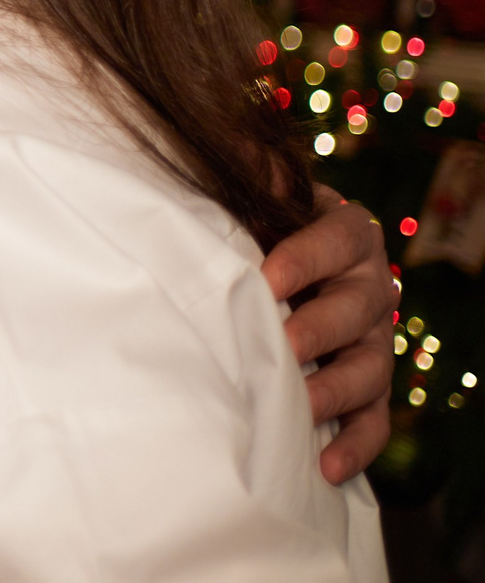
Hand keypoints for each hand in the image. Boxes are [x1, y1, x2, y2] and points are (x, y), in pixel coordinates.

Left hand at [261, 185, 396, 483]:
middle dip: (319, 329)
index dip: (304, 258)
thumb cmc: (257, 223)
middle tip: (282, 347)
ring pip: (369, 370)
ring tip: (301, 408)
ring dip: (335, 391)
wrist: (273, 264)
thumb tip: (234, 142)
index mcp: (346, 233)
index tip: (266, 277)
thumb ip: (251, 169)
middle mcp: (370, 288)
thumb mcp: (255, 191)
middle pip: (357, 311)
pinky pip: (373, 421)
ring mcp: (373, 342)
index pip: (336, 240)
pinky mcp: (368, 390)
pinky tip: (327, 465)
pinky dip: (355, 445)